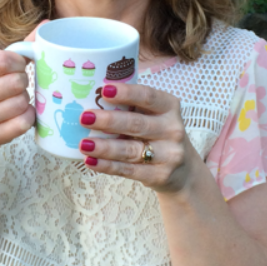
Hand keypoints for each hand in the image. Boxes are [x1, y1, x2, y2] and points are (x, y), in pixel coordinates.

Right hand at [0, 24, 45, 153]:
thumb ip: (18, 48)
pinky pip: (24, 122)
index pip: (3, 60)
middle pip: (16, 82)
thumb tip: (46, 24)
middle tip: (16, 85)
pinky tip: (19, 115)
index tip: (17, 67)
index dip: (18, 62)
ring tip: (15, 100)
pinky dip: (28, 117)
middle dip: (23, 82)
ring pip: (21, 102)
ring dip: (25, 100)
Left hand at [78, 82, 198, 194]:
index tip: (105, 90)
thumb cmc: (158, 134)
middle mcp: (172, 129)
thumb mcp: (155, 116)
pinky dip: (107, 166)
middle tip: (85, 118)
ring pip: (130, 150)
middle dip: (108, 121)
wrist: (183, 170)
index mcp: (169, 107)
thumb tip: (92, 98)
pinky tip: (91, 161)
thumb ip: (131, 107)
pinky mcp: (159, 175)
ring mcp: (168, 154)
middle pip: (136, 124)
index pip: (148, 96)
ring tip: (83, 144)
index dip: (127, 93)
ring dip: (104, 147)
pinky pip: (128, 170)